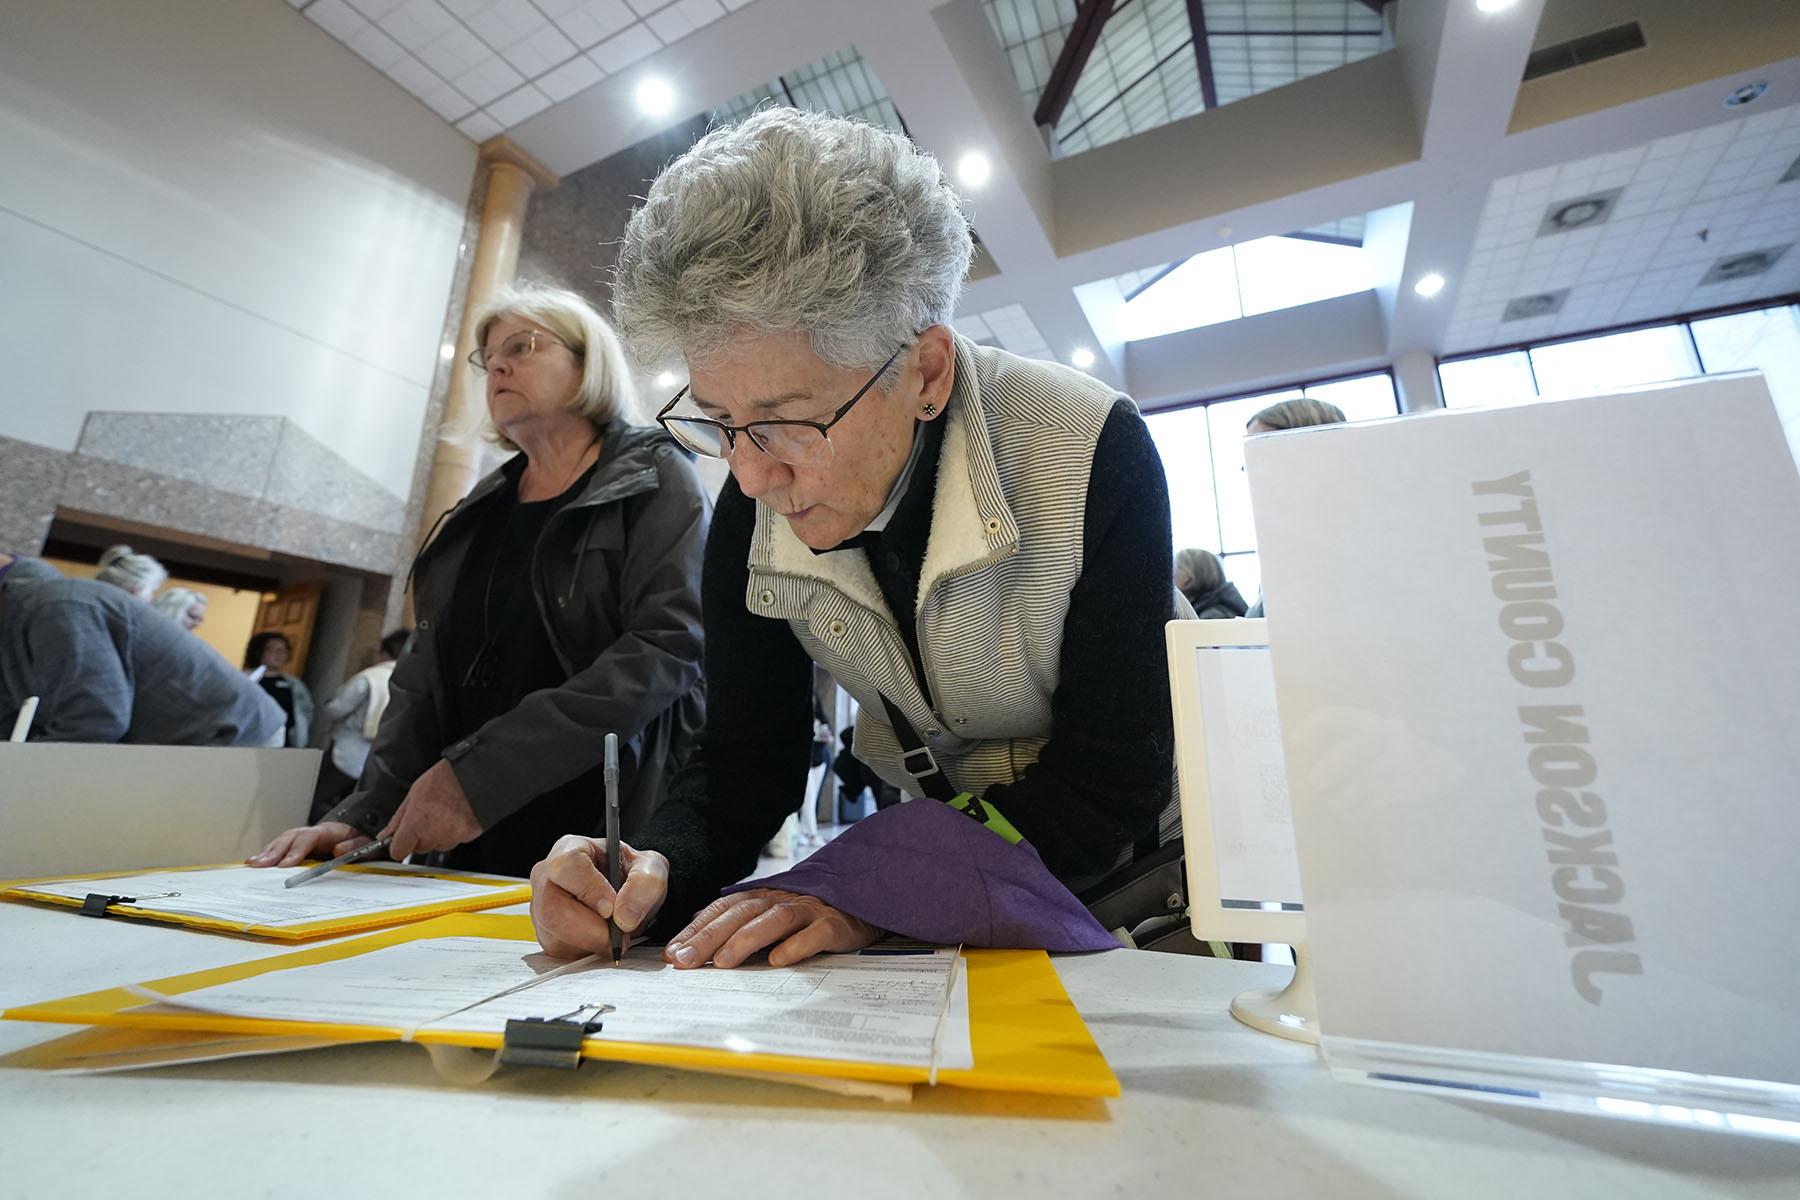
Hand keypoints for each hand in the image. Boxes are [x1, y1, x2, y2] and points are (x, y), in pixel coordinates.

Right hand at [248, 822, 369, 867]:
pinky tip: (255, 863)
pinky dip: (267, 854)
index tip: (285, 865)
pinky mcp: (297, 844)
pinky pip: (280, 847)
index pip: (308, 838)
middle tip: (258, 865)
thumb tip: (339, 850)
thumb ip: (354, 846)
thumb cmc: (359, 841)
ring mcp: (303, 837)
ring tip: (251, 864)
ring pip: (281, 841)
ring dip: (266, 852)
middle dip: (273, 852)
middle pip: (289, 838)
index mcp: (328, 832)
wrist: (357, 834)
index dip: (295, 851)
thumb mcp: (364, 844)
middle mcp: (312, 832)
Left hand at [379, 760, 481, 859]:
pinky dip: (455, 831)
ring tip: (444, 813)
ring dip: (439, 835)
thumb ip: (398, 819)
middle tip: (428, 816)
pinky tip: (456, 815)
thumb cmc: (447, 778)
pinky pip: (456, 840)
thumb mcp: (414, 793)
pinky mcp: (469, 836)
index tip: (401, 839)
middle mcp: (434, 833)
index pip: (398, 851)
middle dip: (421, 837)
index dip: (399, 844)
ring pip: (439, 845)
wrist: (476, 774)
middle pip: (420, 848)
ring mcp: (453, 836)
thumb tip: (386, 834)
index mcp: (417, 822)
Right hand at [530, 835, 669, 959]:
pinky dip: (587, 951)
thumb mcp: (651, 869)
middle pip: (553, 908)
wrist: (628, 897)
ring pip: (556, 935)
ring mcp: (541, 908)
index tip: (611, 909)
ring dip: (592, 943)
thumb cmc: (632, 876)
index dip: (589, 889)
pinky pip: (560, 951)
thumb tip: (623, 916)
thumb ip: (645, 884)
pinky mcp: (546, 935)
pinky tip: (601, 939)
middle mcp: (548, 878)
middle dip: (591, 929)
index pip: (567, 866)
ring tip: (614, 935)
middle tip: (619, 934)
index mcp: (570, 849)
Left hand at [665, 890, 879, 969]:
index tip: (671, 953)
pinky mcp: (835, 925)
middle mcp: (782, 900)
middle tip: (684, 961)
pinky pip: (814, 934)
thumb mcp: (774, 920)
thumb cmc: (812, 918)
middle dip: (708, 937)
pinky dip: (796, 945)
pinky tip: (779, 960)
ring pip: (773, 920)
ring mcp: (809, 910)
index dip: (696, 929)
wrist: (865, 906)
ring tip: (722, 962)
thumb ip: (741, 928)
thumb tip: (695, 944)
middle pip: (740, 914)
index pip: (722, 910)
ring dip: (745, 940)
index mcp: (763, 898)